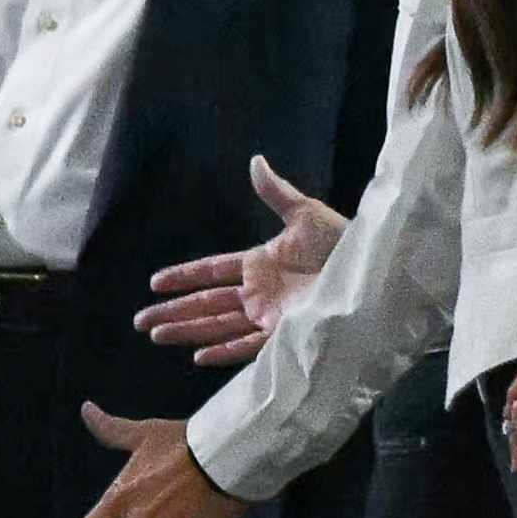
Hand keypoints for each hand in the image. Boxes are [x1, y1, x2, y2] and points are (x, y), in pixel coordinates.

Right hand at [141, 156, 346, 368]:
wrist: (377, 273)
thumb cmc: (344, 243)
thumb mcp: (306, 214)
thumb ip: (275, 193)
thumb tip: (254, 161)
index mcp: (259, 263)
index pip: (211, 271)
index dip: (183, 277)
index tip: (154, 283)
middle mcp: (259, 292)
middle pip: (206, 303)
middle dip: (172, 312)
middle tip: (140, 321)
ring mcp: (270, 316)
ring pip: (218, 325)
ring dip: (187, 331)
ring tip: (156, 336)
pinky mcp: (285, 335)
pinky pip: (248, 346)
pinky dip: (223, 352)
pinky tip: (198, 357)